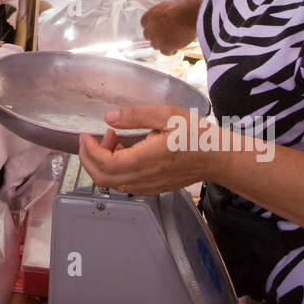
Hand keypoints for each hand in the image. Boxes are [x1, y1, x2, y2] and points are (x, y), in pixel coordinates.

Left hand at [78, 105, 213, 195]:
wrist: (218, 157)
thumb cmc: (197, 135)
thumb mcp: (167, 115)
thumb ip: (136, 115)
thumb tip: (110, 118)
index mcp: (147, 158)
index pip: (106, 164)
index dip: (89, 151)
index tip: (85, 135)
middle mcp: (145, 177)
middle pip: (102, 179)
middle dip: (89, 158)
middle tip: (92, 139)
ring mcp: (148, 186)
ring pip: (112, 184)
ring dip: (103, 163)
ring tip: (113, 140)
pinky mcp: (152, 188)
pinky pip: (124, 184)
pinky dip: (115, 170)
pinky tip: (125, 151)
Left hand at [141, 0, 201, 54]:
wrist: (191, 15)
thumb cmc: (184, 6)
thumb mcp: (171, 3)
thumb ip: (165, 11)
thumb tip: (169, 11)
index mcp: (151, 14)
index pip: (144, 22)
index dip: (151, 25)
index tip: (157, 26)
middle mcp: (151, 27)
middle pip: (147, 35)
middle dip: (155, 35)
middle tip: (165, 34)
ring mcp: (157, 38)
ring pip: (155, 45)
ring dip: (162, 43)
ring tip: (173, 40)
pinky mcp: (166, 47)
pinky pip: (165, 52)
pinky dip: (170, 51)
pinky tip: (176, 48)